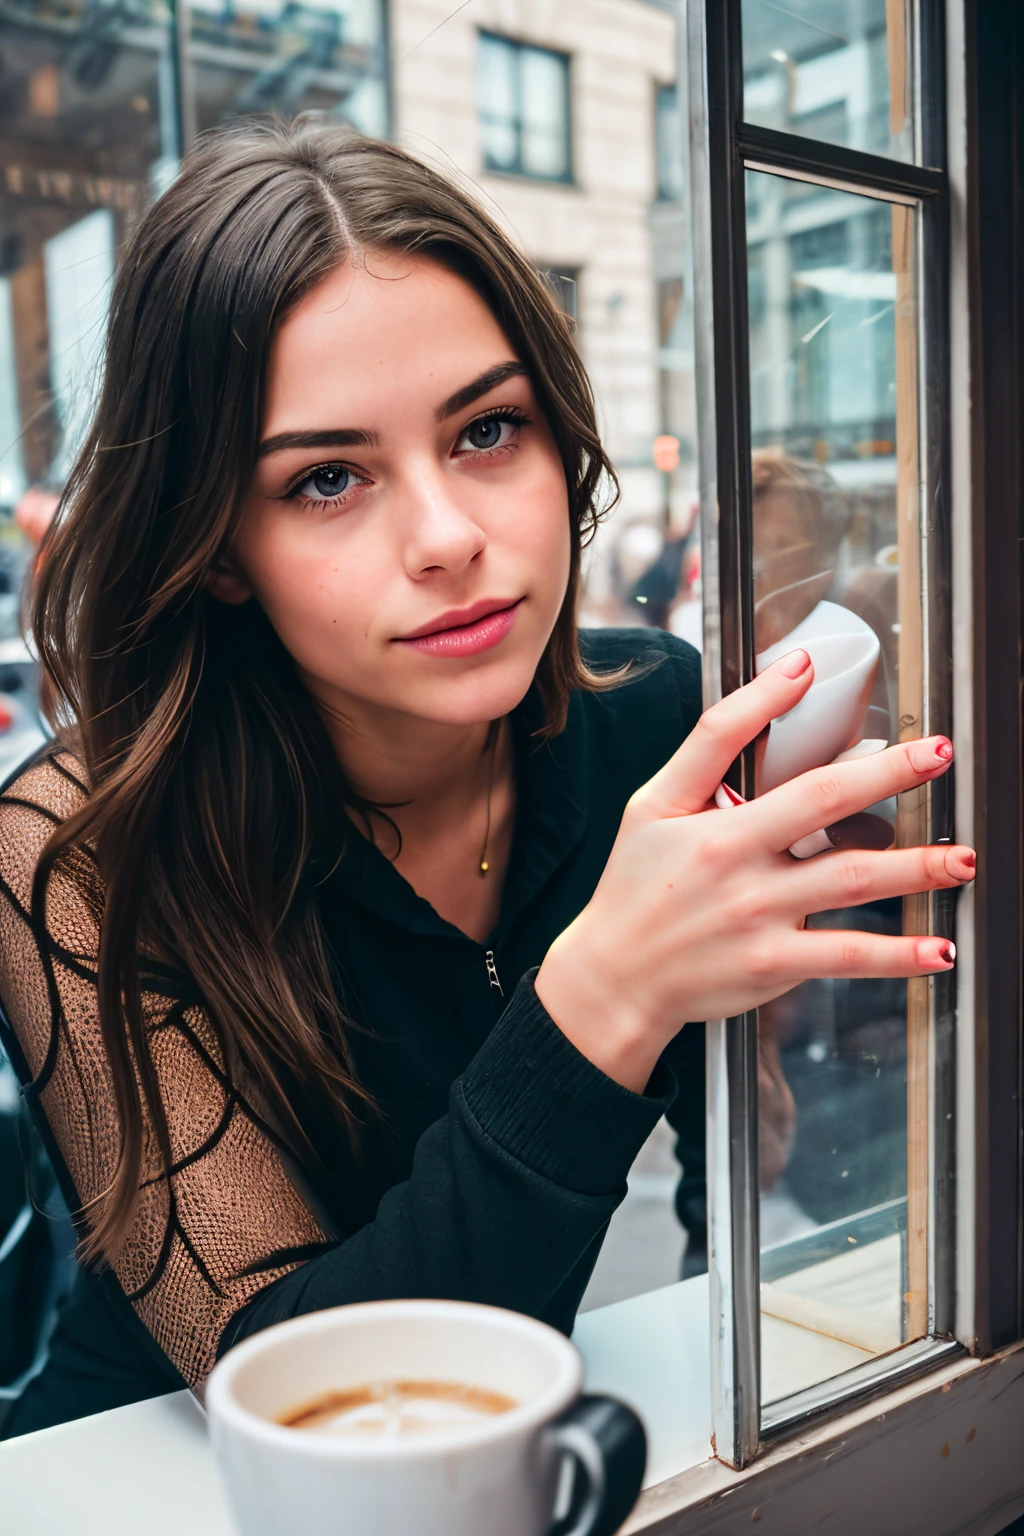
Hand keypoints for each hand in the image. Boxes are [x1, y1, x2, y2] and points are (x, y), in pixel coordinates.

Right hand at [535, 648, 974, 1092]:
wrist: (613, 979)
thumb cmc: (635, 885)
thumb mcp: (654, 804)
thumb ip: (714, 744)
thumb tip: (782, 679)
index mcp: (716, 828)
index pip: (761, 755)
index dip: (800, 715)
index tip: (830, 677)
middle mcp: (741, 870)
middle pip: (825, 812)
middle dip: (890, 779)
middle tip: (941, 755)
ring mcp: (761, 921)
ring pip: (851, 885)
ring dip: (917, 870)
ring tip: (964, 859)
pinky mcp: (775, 966)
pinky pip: (845, 957)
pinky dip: (897, 956)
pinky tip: (939, 949)